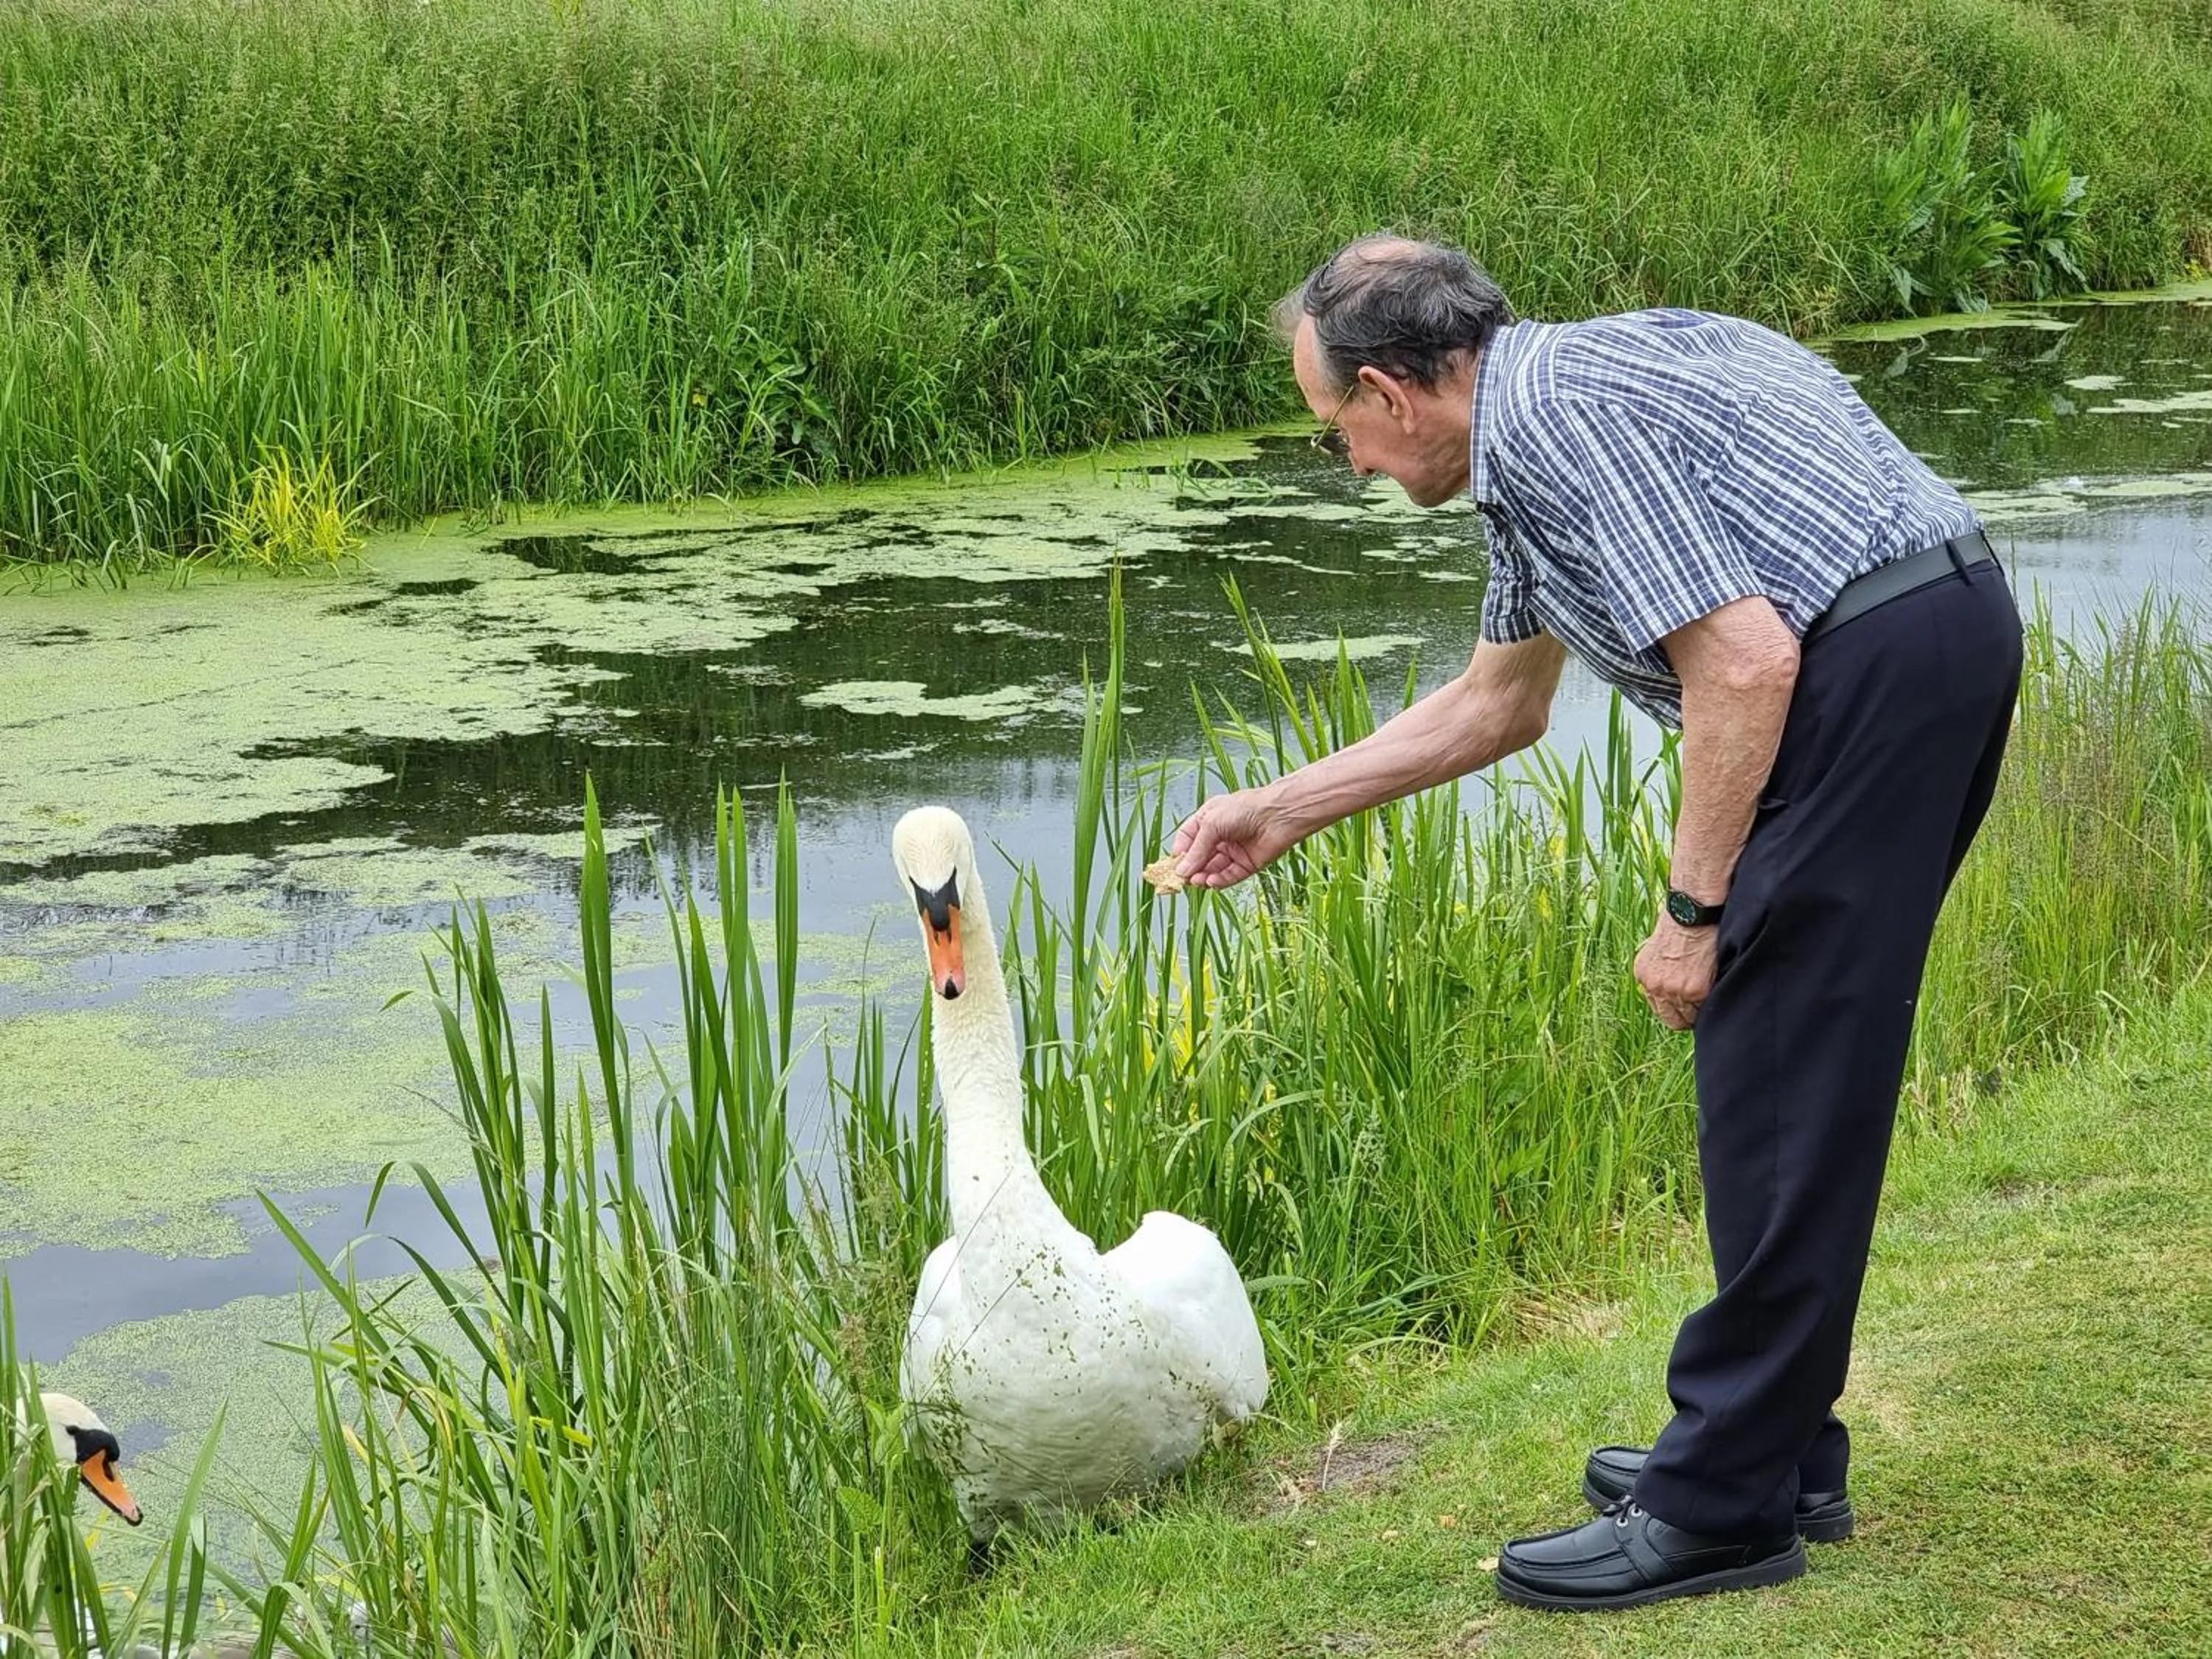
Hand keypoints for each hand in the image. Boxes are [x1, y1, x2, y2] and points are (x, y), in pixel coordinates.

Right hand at [1170, 787, 1298, 889]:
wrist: (1279, 815)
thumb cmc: (1246, 809)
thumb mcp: (1212, 824)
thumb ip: (1197, 849)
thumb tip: (1182, 870)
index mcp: (1209, 820)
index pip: (1187, 839)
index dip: (1179, 853)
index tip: (1172, 866)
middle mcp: (1220, 837)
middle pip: (1199, 857)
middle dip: (1190, 869)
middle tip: (1182, 880)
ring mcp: (1233, 851)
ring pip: (1212, 869)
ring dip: (1203, 877)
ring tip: (1196, 881)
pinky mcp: (1246, 865)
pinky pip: (1229, 876)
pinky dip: (1219, 881)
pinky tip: (1211, 882)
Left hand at [1634, 913, 1719, 1029]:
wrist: (1691, 913)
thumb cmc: (1680, 925)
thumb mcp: (1656, 950)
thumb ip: (1659, 973)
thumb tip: (1669, 994)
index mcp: (1644, 977)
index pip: (1660, 1011)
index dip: (1677, 1010)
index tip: (1687, 1007)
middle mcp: (1656, 987)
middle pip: (1674, 1020)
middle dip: (1689, 1015)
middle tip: (1701, 1006)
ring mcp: (1675, 991)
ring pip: (1692, 1017)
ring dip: (1702, 1007)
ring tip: (1709, 990)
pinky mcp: (1696, 991)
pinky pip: (1706, 1006)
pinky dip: (1713, 997)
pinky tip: (1715, 982)